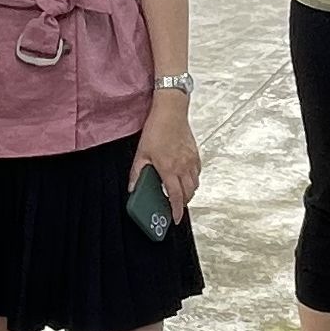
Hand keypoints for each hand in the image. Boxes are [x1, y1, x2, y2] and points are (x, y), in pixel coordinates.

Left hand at [135, 95, 200, 221]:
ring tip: (180, 194)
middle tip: (175, 207)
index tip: (176, 219)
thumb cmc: (157, 129)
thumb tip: (132, 187)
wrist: (171, 111)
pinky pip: (197, 173)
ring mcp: (191, 160)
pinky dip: (193, 180)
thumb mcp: (141, 153)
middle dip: (183, 203)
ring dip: (189, 192)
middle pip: (188, 193)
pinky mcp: (196, 154)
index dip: (177, 211)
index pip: (175, 197)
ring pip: (195, 184)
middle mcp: (183, 167)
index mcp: (169, 169)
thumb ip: (136, 173)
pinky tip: (185, 177)